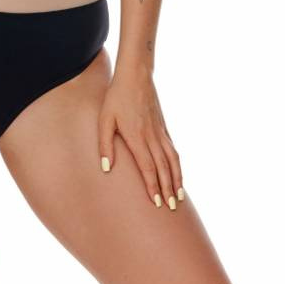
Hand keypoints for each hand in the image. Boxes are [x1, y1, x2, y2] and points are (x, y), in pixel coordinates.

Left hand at [97, 64, 184, 210]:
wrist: (136, 75)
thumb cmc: (116, 97)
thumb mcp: (104, 119)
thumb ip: (104, 144)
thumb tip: (105, 168)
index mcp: (136, 137)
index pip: (148, 168)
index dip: (153, 186)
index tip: (157, 203)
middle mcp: (151, 136)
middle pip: (163, 168)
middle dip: (168, 189)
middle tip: (172, 208)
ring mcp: (160, 131)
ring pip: (172, 160)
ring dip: (177, 179)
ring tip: (180, 196)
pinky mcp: (163, 126)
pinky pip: (173, 149)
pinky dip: (177, 164)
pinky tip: (177, 172)